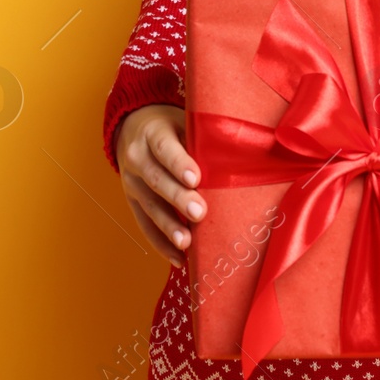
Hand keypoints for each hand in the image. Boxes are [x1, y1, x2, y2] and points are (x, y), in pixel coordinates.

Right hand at [115, 104, 204, 267]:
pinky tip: (178, 258)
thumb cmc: (172, 127)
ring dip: (168, 226)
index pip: (165, 148)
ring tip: (186, 242)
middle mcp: (137, 157)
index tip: (196, 178)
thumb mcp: (184, 121)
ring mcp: (131, 182)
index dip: (179, 164)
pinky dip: (160, 243)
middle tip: (199, 212)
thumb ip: (204, 137)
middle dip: (178, 198)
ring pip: (149, 206)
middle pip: (156, 179)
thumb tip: (247, 153)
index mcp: (152, 132)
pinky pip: (144, 225)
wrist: (133, 129)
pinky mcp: (132, 201)